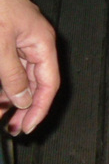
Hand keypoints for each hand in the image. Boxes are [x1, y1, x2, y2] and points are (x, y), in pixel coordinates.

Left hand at [0, 0, 59, 134]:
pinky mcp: (7, 35)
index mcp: (42, 42)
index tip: (27, 127)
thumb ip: (11, 74)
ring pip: (21, 75)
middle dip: (26, 107)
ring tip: (1, 113)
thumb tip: (24, 100)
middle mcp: (35, 42)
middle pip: (37, 82)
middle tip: (13, 127)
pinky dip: (5, 80)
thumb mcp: (0, 43)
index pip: (49, 84)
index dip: (40, 108)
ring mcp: (21, 38)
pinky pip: (10, 64)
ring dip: (12, 96)